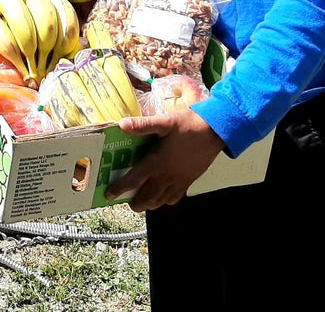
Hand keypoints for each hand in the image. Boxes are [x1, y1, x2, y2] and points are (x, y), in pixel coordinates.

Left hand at [105, 109, 224, 211]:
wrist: (216, 130)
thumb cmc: (189, 124)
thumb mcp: (165, 121)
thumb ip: (143, 125)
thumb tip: (122, 124)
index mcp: (157, 162)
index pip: (134, 180)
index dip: (119, 189)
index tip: (108, 195)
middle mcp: (167, 176)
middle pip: (147, 198)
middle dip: (135, 202)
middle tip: (126, 199)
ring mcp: (179, 181)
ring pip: (160, 202)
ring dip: (149, 204)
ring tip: (142, 199)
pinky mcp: (189, 181)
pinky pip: (174, 198)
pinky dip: (165, 200)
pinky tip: (162, 193)